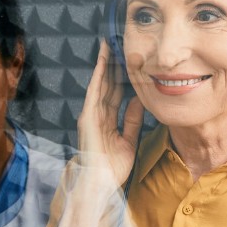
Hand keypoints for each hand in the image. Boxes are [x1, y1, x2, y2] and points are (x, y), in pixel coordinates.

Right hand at [76, 39, 143, 185]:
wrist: (101, 182)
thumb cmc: (113, 167)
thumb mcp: (129, 139)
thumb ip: (132, 119)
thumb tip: (139, 99)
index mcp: (106, 121)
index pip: (115, 93)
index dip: (121, 77)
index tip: (129, 61)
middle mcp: (96, 114)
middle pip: (107, 84)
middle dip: (112, 65)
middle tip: (119, 44)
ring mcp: (91, 114)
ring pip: (100, 83)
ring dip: (104, 63)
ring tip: (110, 44)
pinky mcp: (88, 115)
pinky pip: (94, 90)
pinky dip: (98, 75)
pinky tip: (103, 60)